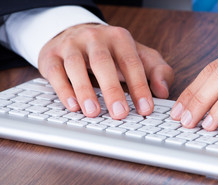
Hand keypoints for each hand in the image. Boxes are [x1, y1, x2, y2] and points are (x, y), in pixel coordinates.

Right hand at [38, 24, 173, 117]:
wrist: (76, 34)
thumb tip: (163, 91)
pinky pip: (55, 72)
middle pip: (102, 62)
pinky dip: (63, 90)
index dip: (139, 87)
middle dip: (112, 90)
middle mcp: (94, 38)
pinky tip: (73, 106)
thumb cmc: (112, 53)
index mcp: (119, 38)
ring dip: (84, 90)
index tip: (145, 109)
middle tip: (120, 114)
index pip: (131, 62)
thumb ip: (157, 71)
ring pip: (75, 66)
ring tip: (94, 113)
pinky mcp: (51, 55)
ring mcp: (71, 45)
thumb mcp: (139, 56)